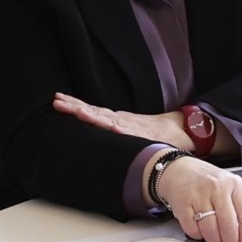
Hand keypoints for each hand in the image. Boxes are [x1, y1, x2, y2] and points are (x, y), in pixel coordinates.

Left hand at [52, 91, 193, 149]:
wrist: (183, 130)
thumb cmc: (154, 134)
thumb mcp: (129, 131)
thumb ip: (114, 133)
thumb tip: (94, 142)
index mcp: (116, 120)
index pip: (91, 110)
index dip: (74, 105)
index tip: (57, 100)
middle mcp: (121, 120)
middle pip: (95, 111)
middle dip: (75, 107)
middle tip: (57, 102)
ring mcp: (133, 126)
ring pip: (110, 119)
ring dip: (94, 116)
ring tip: (78, 113)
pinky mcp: (145, 134)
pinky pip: (131, 132)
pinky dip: (121, 129)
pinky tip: (111, 127)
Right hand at [156, 156, 241, 241]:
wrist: (179, 170)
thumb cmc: (207, 182)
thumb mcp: (228, 188)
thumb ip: (238, 210)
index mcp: (234, 184)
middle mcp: (217, 187)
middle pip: (228, 226)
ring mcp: (199, 194)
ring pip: (211, 231)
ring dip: (214, 241)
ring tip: (215, 238)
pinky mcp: (183, 203)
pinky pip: (193, 230)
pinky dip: (198, 235)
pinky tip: (200, 228)